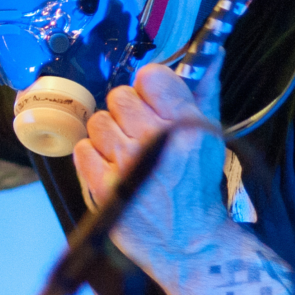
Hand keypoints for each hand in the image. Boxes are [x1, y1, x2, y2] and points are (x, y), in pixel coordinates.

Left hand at [72, 62, 229, 282]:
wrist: (188, 241)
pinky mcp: (104, 187)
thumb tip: (211, 52)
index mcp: (184, 122)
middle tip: (140, 133)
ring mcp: (126, 164)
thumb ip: (205, 91)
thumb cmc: (198, 186)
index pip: (150, 75)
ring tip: (126, 153)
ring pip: (97, 121)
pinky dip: (94, 158)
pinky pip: (82, 149)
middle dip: (128, 113)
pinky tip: (112, 169)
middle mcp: (154, 139)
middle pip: (119, 96)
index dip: (149, 87)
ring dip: (109, 136)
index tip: (153, 102)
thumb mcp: (210, 136)